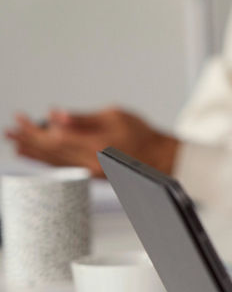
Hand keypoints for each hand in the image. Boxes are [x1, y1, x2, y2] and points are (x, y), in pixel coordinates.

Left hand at [4, 108, 178, 175]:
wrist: (158, 158)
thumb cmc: (140, 134)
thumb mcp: (114, 115)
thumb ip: (82, 117)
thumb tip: (54, 115)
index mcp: (94, 144)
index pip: (52, 136)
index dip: (33, 128)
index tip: (20, 118)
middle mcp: (88, 161)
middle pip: (48, 150)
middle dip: (26, 138)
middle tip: (10, 129)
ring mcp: (87, 171)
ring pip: (51, 161)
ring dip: (30, 151)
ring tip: (14, 142)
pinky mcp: (88, 176)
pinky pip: (60, 167)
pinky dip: (43, 161)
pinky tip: (34, 155)